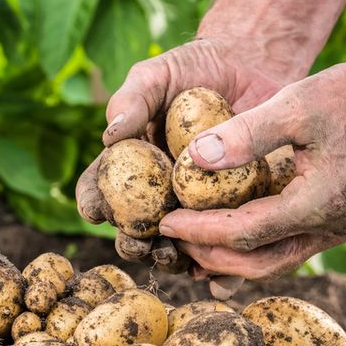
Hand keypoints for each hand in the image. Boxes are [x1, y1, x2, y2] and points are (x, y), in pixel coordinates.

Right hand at [74, 39, 283, 295]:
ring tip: (177, 258)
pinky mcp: (235, 212)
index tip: (95, 210)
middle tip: (140, 242)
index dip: (93, 203)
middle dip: (133, 243)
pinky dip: (221, 269)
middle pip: (136, 230)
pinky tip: (221, 277)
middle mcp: (158, 193)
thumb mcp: (158, 74)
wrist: (251, 67)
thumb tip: (110, 135)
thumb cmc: (194, 68)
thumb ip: (132, 100)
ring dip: (173, 260)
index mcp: (130, 167)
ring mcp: (196, 207)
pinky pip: (225, 247)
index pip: (101, 190)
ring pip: (177, 246)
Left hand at [159, 58, 345, 279]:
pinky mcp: (340, 223)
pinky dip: (255, 251)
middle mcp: (331, 228)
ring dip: (230, 261)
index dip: (200, 231)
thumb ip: (248, 133)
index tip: (165, 222)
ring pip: (274, 263)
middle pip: (257, 262)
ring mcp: (339, 230)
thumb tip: (195, 159)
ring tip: (192, 249)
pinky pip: (290, 249)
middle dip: (209, 254)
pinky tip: (230, 245)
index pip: (245, 233)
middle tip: (172, 238)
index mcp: (320, 202)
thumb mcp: (300, 102)